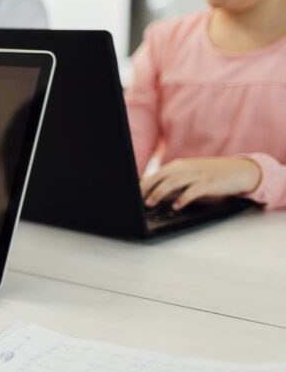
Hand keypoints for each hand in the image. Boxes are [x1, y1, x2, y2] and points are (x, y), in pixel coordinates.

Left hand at [141, 156, 260, 208]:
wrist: (239, 171)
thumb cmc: (210, 175)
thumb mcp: (189, 175)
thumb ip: (172, 181)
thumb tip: (152, 193)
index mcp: (178, 166)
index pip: (156, 174)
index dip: (143, 184)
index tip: (132, 194)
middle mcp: (185, 168)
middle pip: (161, 176)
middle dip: (146, 188)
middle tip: (136, 199)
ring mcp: (197, 175)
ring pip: (173, 182)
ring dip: (159, 193)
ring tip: (150, 203)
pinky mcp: (209, 183)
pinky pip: (193, 190)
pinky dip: (182, 198)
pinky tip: (176, 206)